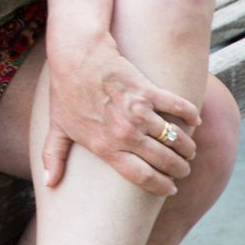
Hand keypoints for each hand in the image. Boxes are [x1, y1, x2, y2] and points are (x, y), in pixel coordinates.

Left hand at [42, 34, 201, 195]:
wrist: (75, 56)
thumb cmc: (65, 92)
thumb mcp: (58, 127)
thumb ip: (54, 156)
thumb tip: (50, 183)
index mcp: (105, 147)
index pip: (142, 177)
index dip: (161, 186)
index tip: (170, 188)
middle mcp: (125, 133)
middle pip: (164, 161)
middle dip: (179, 169)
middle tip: (184, 169)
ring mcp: (138, 112)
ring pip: (175, 139)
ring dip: (187, 147)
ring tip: (189, 151)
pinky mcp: (148, 90)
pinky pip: (178, 107)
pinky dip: (190, 115)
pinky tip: (194, 121)